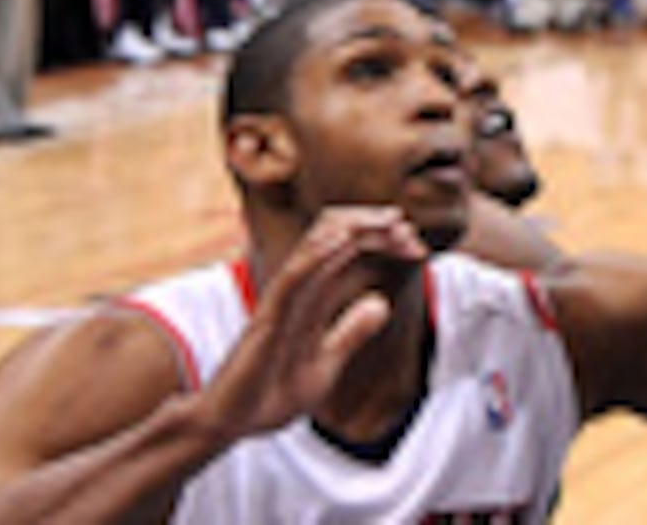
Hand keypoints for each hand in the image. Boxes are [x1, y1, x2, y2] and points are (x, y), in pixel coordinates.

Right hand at [189, 207, 420, 443]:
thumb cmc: (270, 394)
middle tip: (409, 228)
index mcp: (312, 298)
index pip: (347, 251)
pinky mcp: (266, 320)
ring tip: (389, 221)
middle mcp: (296, 292)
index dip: (382, 240)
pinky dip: (317, 253)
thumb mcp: (326, 363)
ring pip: (314, 246)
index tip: (416, 244)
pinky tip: (344, 240)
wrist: (230, 425)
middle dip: (374, 226)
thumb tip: (381, 303)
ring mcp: (280, 302)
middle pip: (333, 236)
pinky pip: (292, 277)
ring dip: (355, 228)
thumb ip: (350, 333)